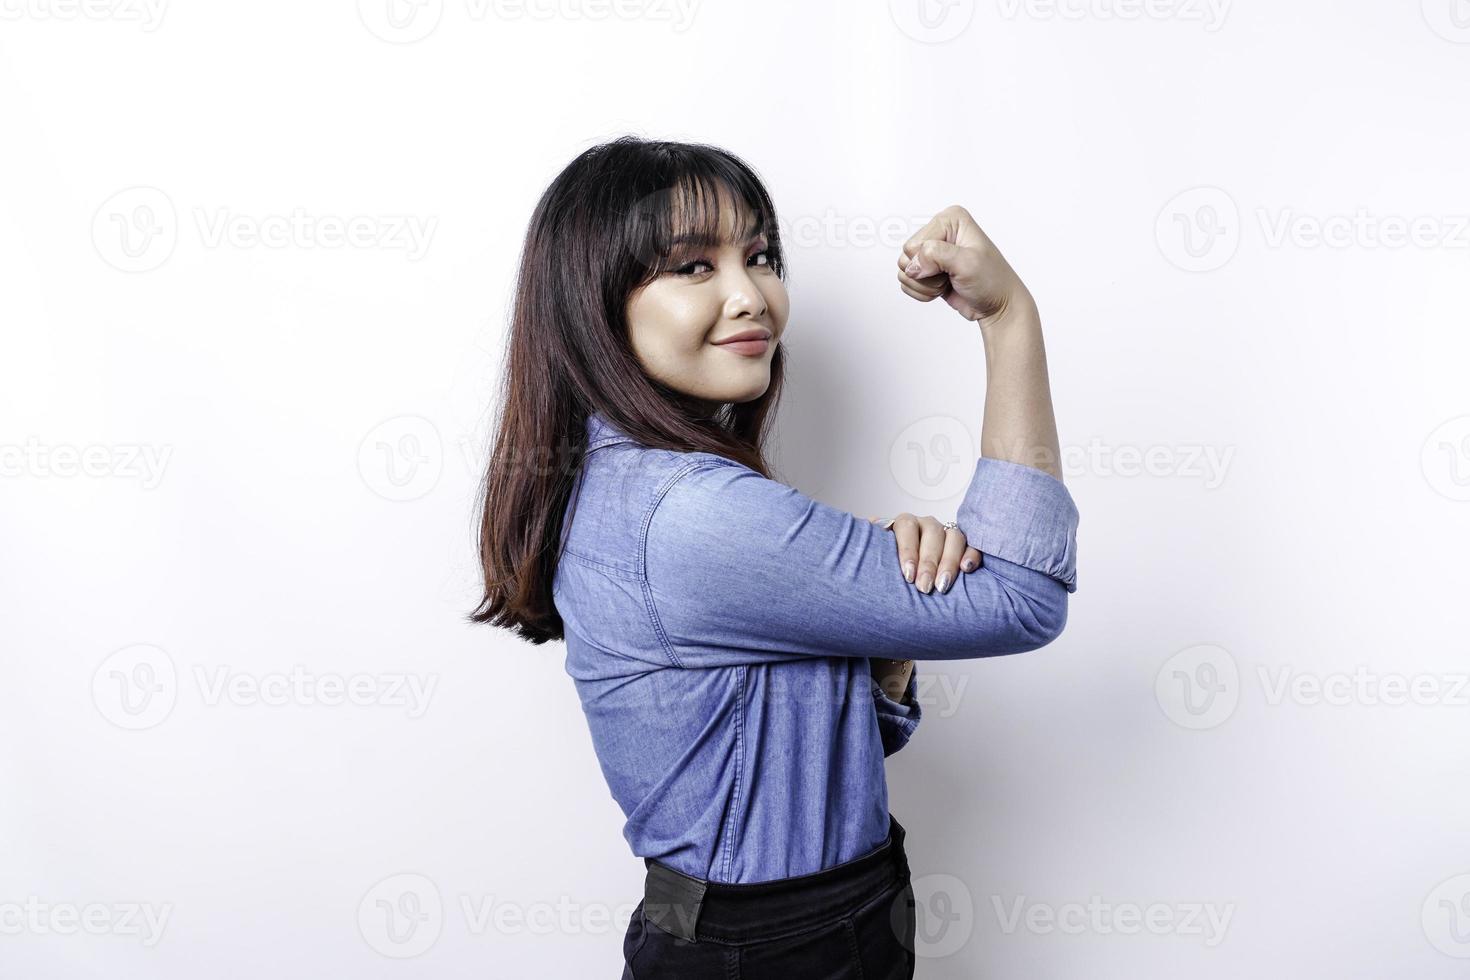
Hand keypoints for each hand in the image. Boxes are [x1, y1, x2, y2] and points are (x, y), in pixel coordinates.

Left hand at [869, 513, 982, 594]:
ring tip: (943, 585)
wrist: (901, 573)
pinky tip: (968, 570)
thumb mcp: (872, 555)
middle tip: (924, 587)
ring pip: (954, 537)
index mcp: (903, 524)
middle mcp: (926, 525)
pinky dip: (972, 555)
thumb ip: (864, 548)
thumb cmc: (885, 565)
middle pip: (932, 533)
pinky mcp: (964, 545)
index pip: (906, 528)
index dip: (908, 550)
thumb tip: (845, 544)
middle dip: (929, 561)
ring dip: (950, 561)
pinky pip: (972, 545)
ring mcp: (946, 533)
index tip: (906, 575)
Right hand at [895, 205, 1033, 324]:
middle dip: (926, 274)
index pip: (915, 244)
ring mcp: (932, 252)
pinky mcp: (927, 270)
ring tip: (948, 282)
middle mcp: (939, 231)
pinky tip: (942, 289)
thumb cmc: (991, 281)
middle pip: (906, 256)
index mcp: (950, 220)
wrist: (998, 306)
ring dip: (924, 285)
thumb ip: (936, 255)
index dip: (929, 262)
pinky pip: (906, 282)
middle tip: (950, 276)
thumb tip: (911, 266)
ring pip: (904, 271)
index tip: (953, 267)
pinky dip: (922, 292)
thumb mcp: (968, 263)